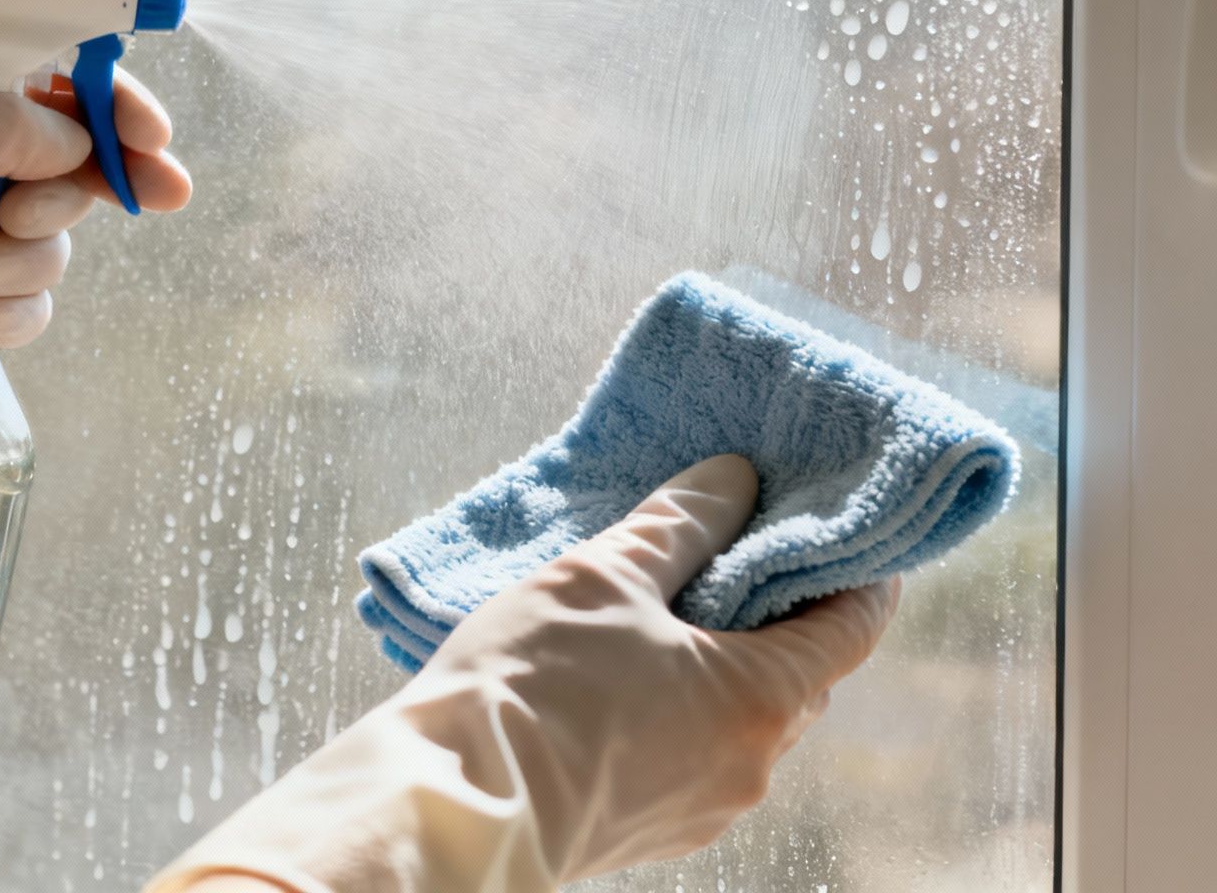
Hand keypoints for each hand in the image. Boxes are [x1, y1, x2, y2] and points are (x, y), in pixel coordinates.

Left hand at [0, 54, 189, 391]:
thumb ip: (4, 122)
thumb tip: (75, 138)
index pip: (41, 71)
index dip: (106, 99)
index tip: (153, 141)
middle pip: (62, 159)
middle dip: (66, 193)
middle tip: (20, 218)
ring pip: (47, 236)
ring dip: (26, 258)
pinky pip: (19, 299)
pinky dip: (12, 311)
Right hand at [150, 455, 899, 892]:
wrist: (456, 799)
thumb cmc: (533, 683)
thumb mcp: (605, 575)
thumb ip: (681, 522)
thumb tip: (734, 480)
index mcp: (761, 697)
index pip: (853, 625)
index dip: (855, 571)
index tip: (837, 530)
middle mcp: (751, 765)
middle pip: (797, 675)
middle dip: (775, 614)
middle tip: (734, 553)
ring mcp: (704, 808)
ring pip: (738, 719)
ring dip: (718, 666)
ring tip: (659, 613)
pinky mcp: (652, 831)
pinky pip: (690, 757)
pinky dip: (677, 712)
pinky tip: (620, 679)